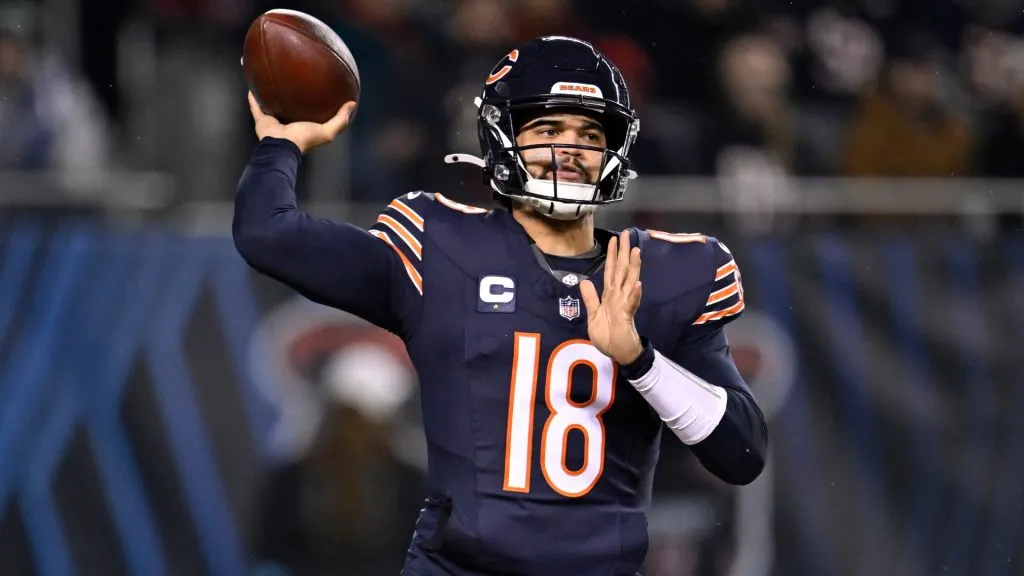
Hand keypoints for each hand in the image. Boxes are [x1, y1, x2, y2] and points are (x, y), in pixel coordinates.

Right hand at [248, 91, 356, 153]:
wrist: (282, 146)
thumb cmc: (305, 139)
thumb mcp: (328, 131)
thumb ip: (340, 120)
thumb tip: (352, 103)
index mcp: (303, 127)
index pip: (310, 114)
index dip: (314, 104)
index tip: (318, 90)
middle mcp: (288, 124)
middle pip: (290, 108)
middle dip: (291, 97)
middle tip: (294, 82)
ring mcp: (274, 123)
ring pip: (272, 106)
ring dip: (270, 96)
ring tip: (272, 80)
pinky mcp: (262, 121)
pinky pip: (256, 107)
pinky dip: (253, 98)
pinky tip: (252, 87)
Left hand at [580, 230, 643, 364]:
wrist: (618, 353)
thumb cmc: (607, 336)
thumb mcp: (593, 316)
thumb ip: (590, 299)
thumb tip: (584, 281)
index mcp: (609, 295)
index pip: (610, 271)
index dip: (611, 255)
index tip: (613, 239)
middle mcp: (619, 296)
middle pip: (621, 270)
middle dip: (623, 252)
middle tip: (627, 234)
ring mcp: (624, 305)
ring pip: (629, 282)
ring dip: (633, 267)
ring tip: (636, 251)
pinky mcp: (627, 316)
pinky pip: (631, 304)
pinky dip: (635, 294)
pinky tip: (638, 284)